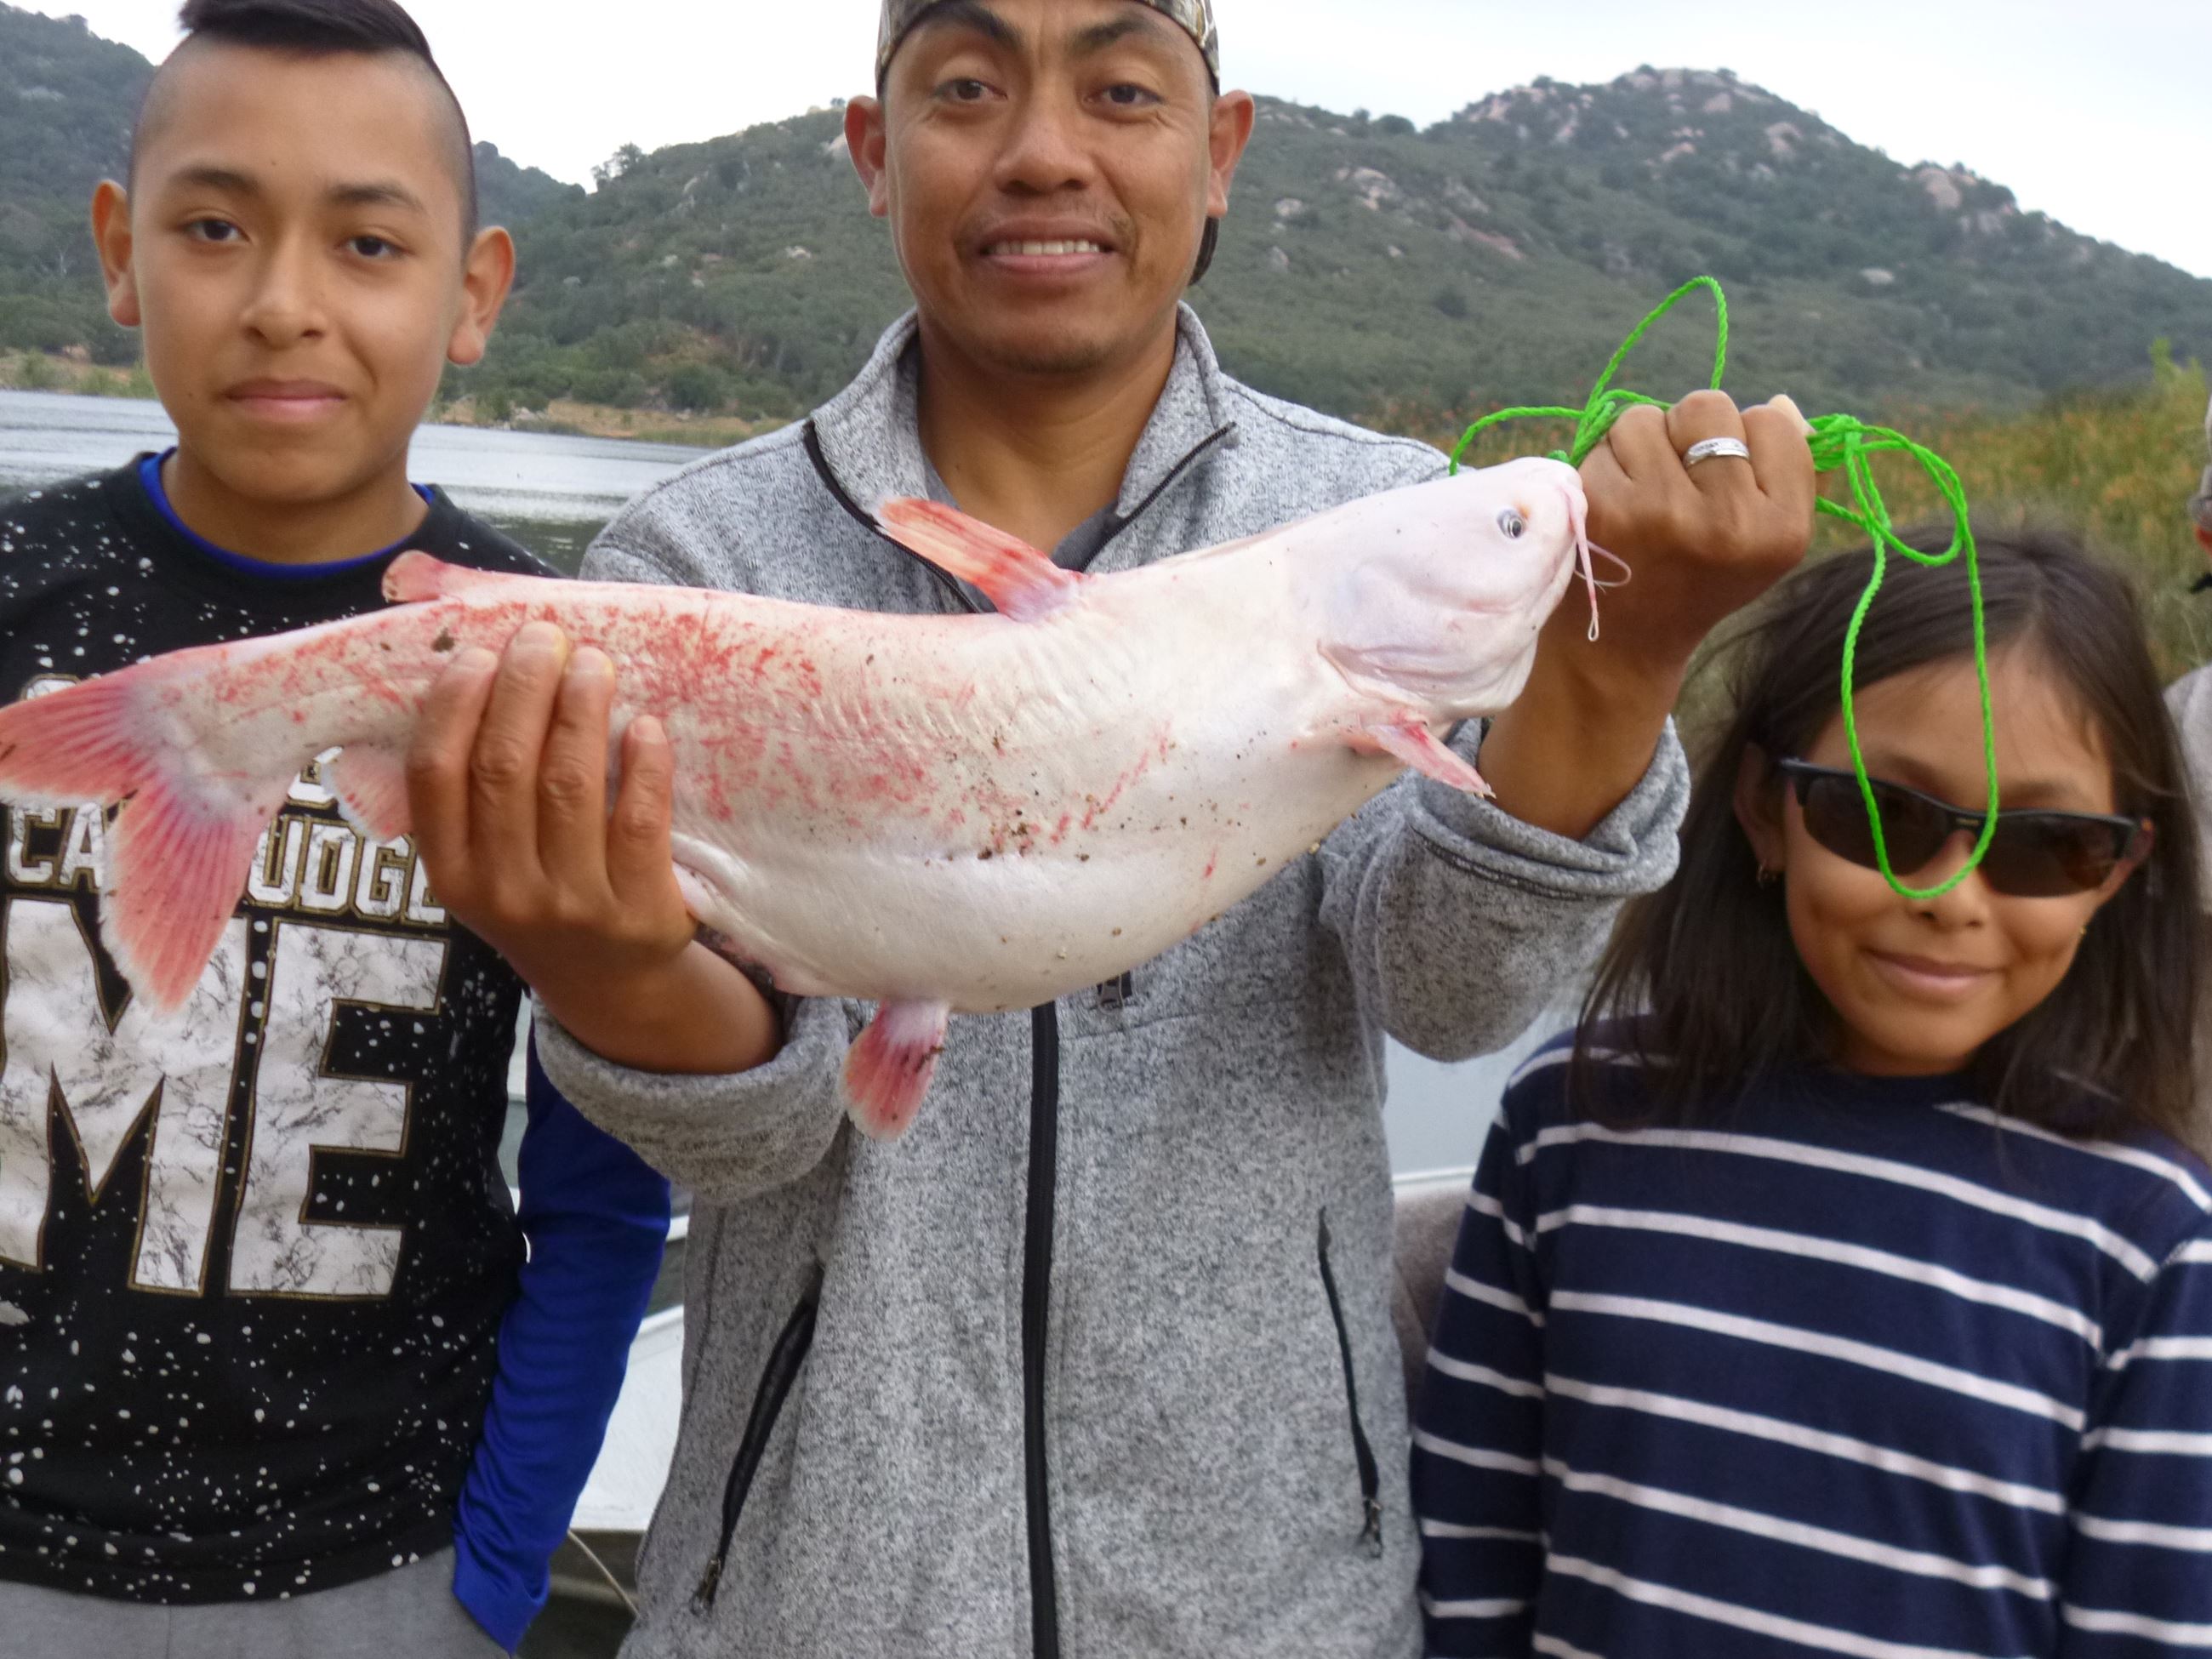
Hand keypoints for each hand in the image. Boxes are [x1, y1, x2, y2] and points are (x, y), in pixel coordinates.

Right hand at [407, 621, 774, 1074]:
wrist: (612, 984)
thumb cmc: (543, 894)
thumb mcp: (487, 863)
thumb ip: (475, 792)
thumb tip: (482, 667)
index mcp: (452, 875)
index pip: (436, 775)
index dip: (454, 704)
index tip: (479, 651)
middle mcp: (505, 893)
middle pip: (504, 768)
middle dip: (524, 688)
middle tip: (546, 637)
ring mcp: (573, 907)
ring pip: (569, 786)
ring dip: (581, 710)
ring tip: (595, 662)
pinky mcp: (640, 912)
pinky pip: (638, 822)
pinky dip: (642, 765)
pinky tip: (644, 725)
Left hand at [1568, 389, 1817, 693]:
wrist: (1624, 646)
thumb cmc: (1698, 579)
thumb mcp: (1764, 542)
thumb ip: (1790, 472)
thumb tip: (1780, 402)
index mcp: (1781, 530)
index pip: (1772, 423)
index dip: (1743, 439)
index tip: (1724, 482)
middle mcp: (1727, 522)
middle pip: (1708, 406)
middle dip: (1689, 431)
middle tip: (1678, 481)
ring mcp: (1660, 513)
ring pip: (1648, 417)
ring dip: (1642, 445)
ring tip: (1643, 496)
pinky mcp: (1603, 508)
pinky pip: (1606, 440)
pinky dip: (1606, 463)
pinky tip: (1612, 508)